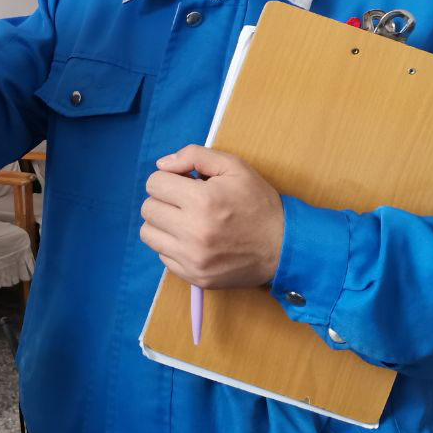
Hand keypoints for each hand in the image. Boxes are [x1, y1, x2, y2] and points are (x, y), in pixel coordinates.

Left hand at [139, 145, 283, 288]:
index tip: (184, 183)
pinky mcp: (194, 277)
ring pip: (148, 234)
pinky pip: (162, 256)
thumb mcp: (234, 167)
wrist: (284, 247)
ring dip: (162, 223)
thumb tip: (162, 164)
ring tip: (185, 220)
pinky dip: (172, 246)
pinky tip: (193, 240)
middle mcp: (193, 232)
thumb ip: (194, 156)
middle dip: (164, 200)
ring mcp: (192, 259)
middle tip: (185, 201)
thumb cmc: (258, 204)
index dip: (168, 179)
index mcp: (202, 201)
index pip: (154, 183)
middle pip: (148, 208)